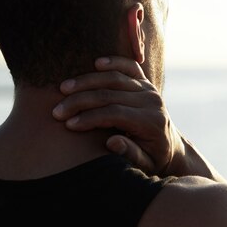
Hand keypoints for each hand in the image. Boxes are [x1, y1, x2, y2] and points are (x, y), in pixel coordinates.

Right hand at [52, 56, 183, 174]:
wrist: (170, 146)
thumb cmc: (153, 159)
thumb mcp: (145, 165)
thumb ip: (131, 154)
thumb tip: (112, 143)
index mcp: (152, 122)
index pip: (115, 114)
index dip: (90, 118)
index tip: (68, 124)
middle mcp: (152, 102)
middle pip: (110, 94)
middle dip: (80, 101)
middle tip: (57, 110)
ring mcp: (149, 89)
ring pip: (114, 78)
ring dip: (86, 81)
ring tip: (63, 88)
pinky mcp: (146, 82)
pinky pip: (129, 66)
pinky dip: (113, 62)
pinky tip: (96, 63)